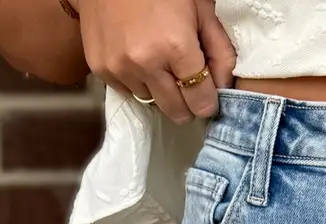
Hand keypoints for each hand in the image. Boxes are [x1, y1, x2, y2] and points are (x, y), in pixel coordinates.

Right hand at [76, 0, 236, 122]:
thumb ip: (220, 51)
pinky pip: (127, 91)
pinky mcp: (100, 68)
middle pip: (177, 112)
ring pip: (152, 102)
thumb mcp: (200, 10)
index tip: (207, 93)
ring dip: (159, 89)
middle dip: (186, 101)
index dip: (208, 100)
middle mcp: (145, 63)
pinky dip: (136, 80)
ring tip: (157, 58)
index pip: (201, 103)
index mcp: (175, 47)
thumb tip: (224, 87)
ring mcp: (119, 67)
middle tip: (185, 79)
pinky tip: (137, 55)